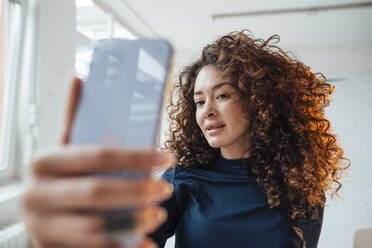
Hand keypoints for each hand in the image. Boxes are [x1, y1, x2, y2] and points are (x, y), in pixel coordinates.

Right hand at [22, 78, 172, 247]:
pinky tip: (145, 244)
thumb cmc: (60, 178)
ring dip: (133, 221)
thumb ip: (73, 119)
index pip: (96, 155)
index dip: (135, 156)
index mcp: (45, 162)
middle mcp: (38, 195)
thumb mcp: (63, 149)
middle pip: (96, 192)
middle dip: (136, 191)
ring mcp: (42, 226)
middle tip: (166, 189)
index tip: (166, 157)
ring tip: (159, 214)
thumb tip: (80, 79)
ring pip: (95, 227)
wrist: (38, 216)